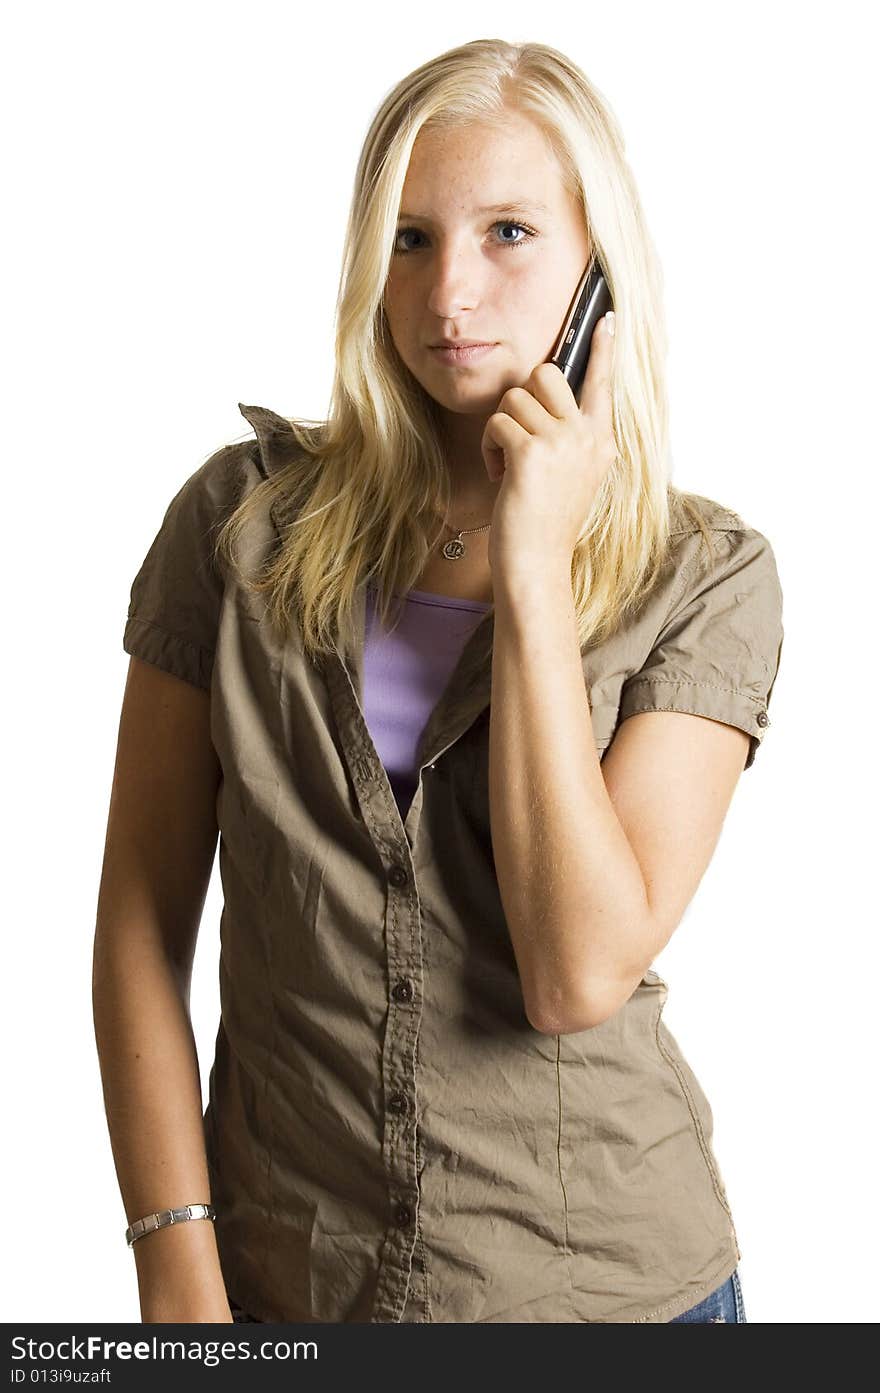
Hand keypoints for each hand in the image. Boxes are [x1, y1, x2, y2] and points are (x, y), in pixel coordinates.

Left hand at [481, 313, 616, 579]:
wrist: (537, 565)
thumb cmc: (544, 524)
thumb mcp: (571, 477)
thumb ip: (569, 439)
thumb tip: (545, 396)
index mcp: (600, 441)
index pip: (601, 383)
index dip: (602, 350)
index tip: (605, 319)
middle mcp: (587, 436)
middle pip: (546, 374)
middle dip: (522, 399)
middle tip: (518, 438)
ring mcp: (562, 442)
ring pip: (515, 398)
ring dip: (500, 429)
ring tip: (508, 466)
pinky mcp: (532, 452)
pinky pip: (497, 422)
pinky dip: (489, 447)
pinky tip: (500, 477)